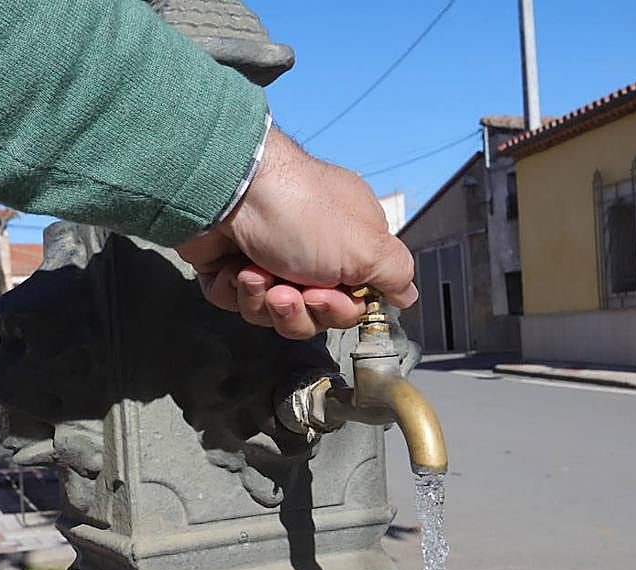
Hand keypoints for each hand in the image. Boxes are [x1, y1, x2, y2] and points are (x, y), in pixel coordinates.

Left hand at [177, 126, 417, 339]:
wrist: (230, 188)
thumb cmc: (301, 211)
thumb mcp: (367, 245)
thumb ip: (395, 273)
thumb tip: (408, 292)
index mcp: (346, 246)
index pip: (352, 303)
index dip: (338, 310)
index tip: (326, 295)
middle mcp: (308, 253)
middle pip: (310, 316)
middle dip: (297, 311)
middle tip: (287, 290)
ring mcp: (265, 260)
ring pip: (270, 314)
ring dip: (263, 301)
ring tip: (255, 273)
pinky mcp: (227, 267)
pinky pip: (235, 302)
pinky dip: (233, 291)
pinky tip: (234, 268)